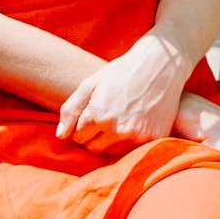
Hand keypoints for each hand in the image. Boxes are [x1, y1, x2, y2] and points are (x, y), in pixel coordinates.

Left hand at [56, 35, 188, 152]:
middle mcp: (118, 130)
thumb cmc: (120, 73)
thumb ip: (71, 110)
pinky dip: (129, 139)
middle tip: (100, 118)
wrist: (159, 67)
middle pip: (93, 148)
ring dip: (110, 140)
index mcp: (98, 115)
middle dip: (92, 136)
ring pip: (112, 151)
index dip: (79, 126)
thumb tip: (60, 135)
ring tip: (117, 118)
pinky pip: (132, 149)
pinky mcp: (155, 138)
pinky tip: (133, 121)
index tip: (87, 115)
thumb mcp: (89, 84)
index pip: (77, 137)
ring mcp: (138, 136)